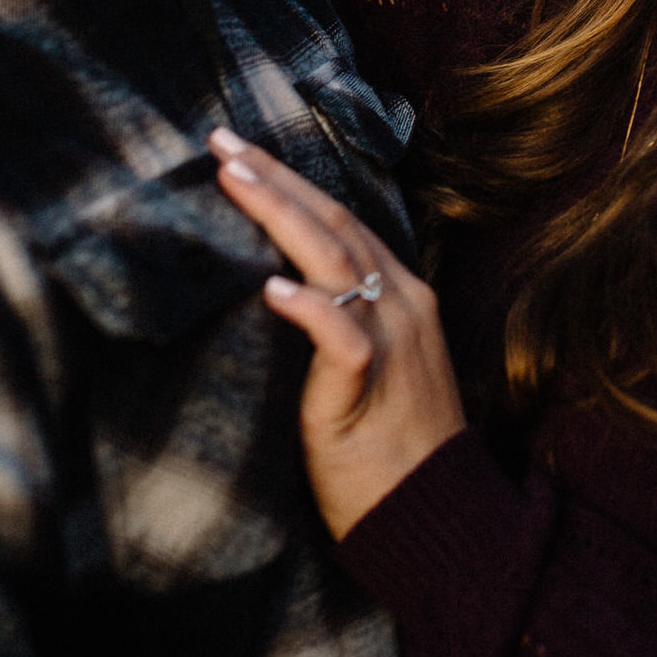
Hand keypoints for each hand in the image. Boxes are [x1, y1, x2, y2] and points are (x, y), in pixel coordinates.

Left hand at [211, 126, 467, 538]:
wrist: (435, 515)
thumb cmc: (393, 452)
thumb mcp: (375, 370)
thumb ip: (343, 324)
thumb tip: (283, 291)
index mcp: (404, 298)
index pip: (343, 221)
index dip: (292, 183)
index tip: (242, 153)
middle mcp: (402, 305)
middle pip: (334, 223)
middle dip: (275, 177)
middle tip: (221, 141)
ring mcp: (391, 341)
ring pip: (334, 258)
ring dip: (279, 213)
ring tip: (232, 178)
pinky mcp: (370, 384)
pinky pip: (340, 335)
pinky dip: (308, 306)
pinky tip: (271, 286)